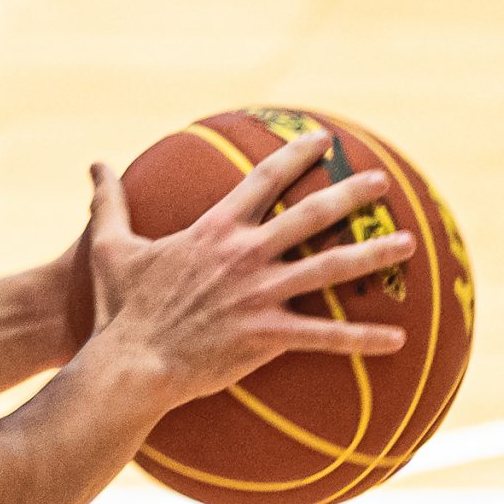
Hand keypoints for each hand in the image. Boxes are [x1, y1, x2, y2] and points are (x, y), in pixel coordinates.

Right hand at [83, 130, 411, 412]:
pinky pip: (327, 337)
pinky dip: (364, 338)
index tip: (323, 140)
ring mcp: (261, 294)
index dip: (296, 155)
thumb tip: (95, 164)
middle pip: (311, 216)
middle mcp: (246, 254)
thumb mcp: (110, 248)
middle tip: (382, 180)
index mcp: (216, 230)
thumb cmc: (119, 308)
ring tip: (408, 244)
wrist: (129, 363)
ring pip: (330, 268)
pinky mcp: (268, 336)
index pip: (265, 179)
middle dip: (352, 194)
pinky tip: (399, 338)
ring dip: (373, 255)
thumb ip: (109, 202)